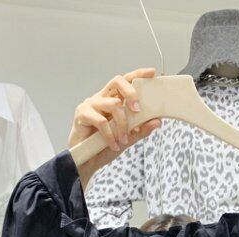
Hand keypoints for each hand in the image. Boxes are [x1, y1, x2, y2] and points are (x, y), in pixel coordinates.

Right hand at [68, 68, 161, 187]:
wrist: (87, 162)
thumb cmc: (104, 147)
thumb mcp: (127, 138)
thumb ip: (141, 130)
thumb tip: (157, 121)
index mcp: (113, 100)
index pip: (126, 81)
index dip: (138, 75)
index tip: (152, 73)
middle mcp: (102, 98)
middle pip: (117, 82)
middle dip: (131, 93)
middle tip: (138, 110)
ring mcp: (91, 104)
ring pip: (113, 104)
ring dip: (122, 124)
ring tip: (124, 140)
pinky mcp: (82, 114)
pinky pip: (101, 120)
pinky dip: (110, 134)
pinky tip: (113, 145)